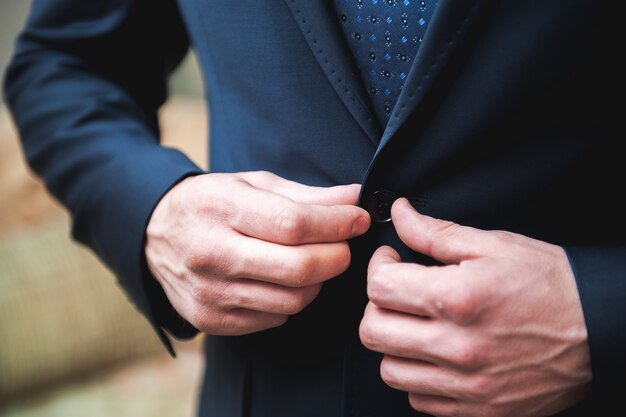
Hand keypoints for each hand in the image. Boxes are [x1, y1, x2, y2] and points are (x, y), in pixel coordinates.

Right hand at [146, 171, 369, 334]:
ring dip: (316, 282)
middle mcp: (211, 253)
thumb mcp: (252, 184)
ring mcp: (209, 292)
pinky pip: (274, 319)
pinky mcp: (209, 320)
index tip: (357, 220)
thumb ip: (306, 195)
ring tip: (310, 261)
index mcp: (220, 208)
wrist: (153, 235)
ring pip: (293, 300)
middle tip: (343, 246)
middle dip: (336, 257)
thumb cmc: (211, 203)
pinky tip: (281, 281)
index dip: (336, 224)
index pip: (293, 224)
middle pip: (298, 269)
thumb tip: (354, 199)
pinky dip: (290, 301)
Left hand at [360, 198, 590, 416]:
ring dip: (393, 344)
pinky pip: (419, 399)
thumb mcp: (494, 245)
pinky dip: (417, 377)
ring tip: (414, 325)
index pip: (379, 287)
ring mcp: (468, 384)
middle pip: (372, 331)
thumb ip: (436, 233)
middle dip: (376, 305)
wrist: (601, 328)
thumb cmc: (549, 283)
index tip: (391, 261)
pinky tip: (434, 355)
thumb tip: (400, 212)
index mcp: (459, 298)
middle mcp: (458, 346)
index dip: (378, 267)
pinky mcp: (479, 410)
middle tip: (397, 293)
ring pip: (389, 370)